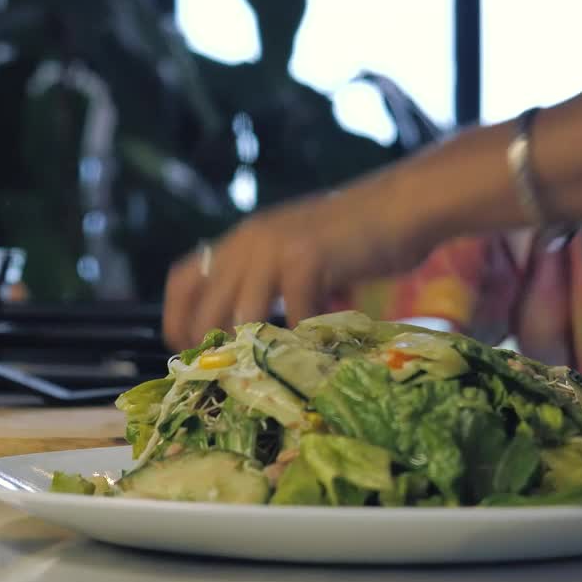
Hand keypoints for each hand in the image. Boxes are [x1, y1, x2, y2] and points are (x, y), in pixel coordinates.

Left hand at [162, 180, 431, 350]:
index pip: (181, 279)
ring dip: (260, 349)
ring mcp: (275, 247)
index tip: (189, 352)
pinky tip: (319, 347)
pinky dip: (306, 339)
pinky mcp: (307, 257)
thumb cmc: (356, 237)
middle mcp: (249, 240)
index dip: (178, 320)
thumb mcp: (296, 252)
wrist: (403, 206)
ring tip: (277, 370)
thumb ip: (271, 283)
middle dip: (214, 348)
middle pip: (205, 307)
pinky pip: (294, 314)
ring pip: (243, 315)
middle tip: (236, 375)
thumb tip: (249, 337)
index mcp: (241, 239)